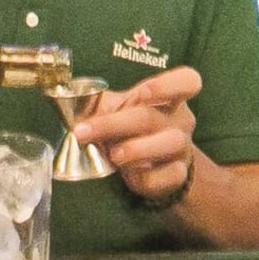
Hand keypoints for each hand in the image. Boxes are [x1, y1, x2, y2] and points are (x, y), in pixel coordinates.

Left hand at [72, 67, 201, 201]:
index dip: (166, 85)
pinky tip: (130, 177)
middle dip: (113, 124)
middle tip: (82, 132)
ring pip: (169, 143)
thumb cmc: (134, 129)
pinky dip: (147, 178)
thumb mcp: (120, 110)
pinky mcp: (179, 174)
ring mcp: (182, 147)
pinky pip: (168, 176)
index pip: (187, 81)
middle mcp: (179, 120)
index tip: (143, 93)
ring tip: (113, 155)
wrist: (157, 166)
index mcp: (169, 97)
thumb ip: (101, 104)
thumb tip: (71, 102)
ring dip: (135, 149)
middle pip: (151, 117)